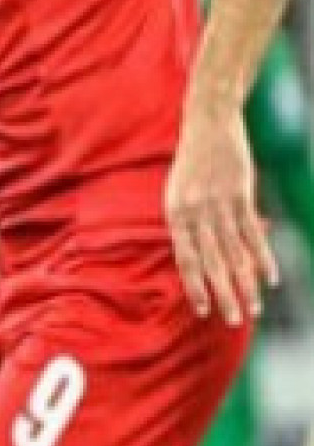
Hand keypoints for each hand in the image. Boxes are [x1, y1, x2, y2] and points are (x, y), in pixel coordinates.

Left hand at [165, 105, 276, 324]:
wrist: (207, 124)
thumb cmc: (192, 164)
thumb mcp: (179, 194)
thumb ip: (189, 225)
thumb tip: (205, 255)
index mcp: (175, 216)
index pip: (186, 260)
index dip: (195, 286)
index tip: (203, 310)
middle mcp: (195, 213)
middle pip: (211, 263)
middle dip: (222, 294)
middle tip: (231, 321)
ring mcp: (219, 205)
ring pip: (234, 253)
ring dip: (245, 283)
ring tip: (253, 308)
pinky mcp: (241, 195)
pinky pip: (253, 233)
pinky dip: (263, 257)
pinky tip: (270, 277)